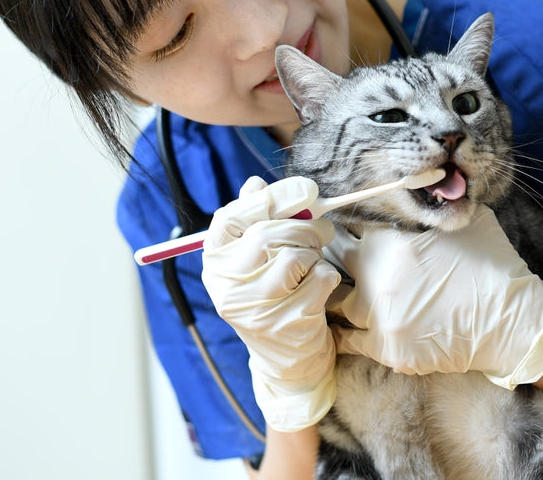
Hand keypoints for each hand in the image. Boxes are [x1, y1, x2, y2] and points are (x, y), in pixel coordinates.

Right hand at [201, 176, 339, 431]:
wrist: (288, 359)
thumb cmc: (274, 295)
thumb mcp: (255, 260)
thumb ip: (255, 220)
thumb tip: (254, 183)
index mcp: (215, 263)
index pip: (231, 217)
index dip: (272, 198)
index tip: (306, 191)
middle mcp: (227, 286)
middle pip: (268, 234)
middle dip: (305, 227)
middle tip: (322, 230)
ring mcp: (255, 308)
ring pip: (296, 256)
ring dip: (315, 253)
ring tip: (313, 263)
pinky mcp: (286, 323)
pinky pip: (319, 279)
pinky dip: (327, 277)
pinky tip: (319, 288)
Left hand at [328, 205, 542, 389]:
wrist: (509, 318)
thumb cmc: (492, 265)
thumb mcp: (468, 220)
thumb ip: (439, 209)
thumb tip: (434, 193)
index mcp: (389, 237)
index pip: (352, 224)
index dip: (354, 226)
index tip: (353, 230)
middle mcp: (374, 272)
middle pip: (337, 259)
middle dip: (342, 258)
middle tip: (349, 262)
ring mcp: (377, 314)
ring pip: (337, 300)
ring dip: (340, 295)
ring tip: (341, 295)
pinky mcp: (385, 348)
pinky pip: (348, 341)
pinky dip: (344, 333)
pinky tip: (345, 328)